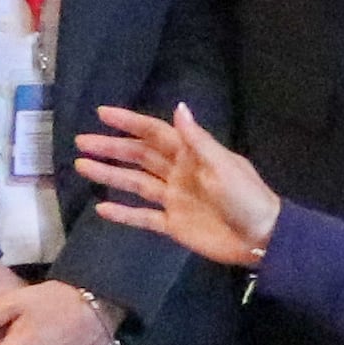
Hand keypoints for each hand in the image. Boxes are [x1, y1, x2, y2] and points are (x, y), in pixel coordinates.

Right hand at [77, 103, 280, 270]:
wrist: (261, 237)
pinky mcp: (173, 225)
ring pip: (135, 184)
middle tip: (81, 141)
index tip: (102, 113)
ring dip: (110, 174)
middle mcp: (179, 174)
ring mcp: (174, 199)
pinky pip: (142, 217)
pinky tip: (101, 208)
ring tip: (82, 166)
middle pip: (139, 156)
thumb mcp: (223, 165)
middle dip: (111, 148)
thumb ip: (196, 140)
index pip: (155, 133)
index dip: (130, 122)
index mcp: (192, 155)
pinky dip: (123, 213)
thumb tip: (178, 107)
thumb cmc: (246, 197)